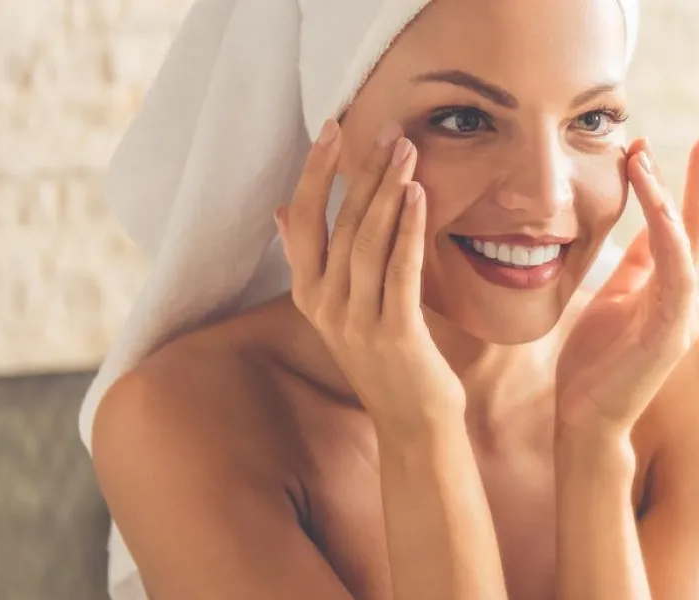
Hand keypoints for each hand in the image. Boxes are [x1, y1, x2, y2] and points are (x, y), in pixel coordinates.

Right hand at [276, 120, 464, 431]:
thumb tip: (279, 210)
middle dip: (364, 172)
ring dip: (388, 191)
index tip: (332, 128)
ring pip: (368, 242)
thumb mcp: (341, 308)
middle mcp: (326, 306)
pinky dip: (409, 230)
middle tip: (388, 130)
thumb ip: (311, 259)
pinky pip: (400, 271)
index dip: (315, 173)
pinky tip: (418, 195)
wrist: (413, 422)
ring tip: (407, 151)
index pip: (303, 221)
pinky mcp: (395, 334)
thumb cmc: (385, 359)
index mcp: (311, 295)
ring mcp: (358, 322)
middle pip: (340, 224)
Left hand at [554, 138, 698, 438]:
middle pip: (696, 228)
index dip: (674, 185)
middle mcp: (685, 298)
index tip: (653, 144)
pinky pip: (676, 273)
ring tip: (648, 159)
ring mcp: (682, 315)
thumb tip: (645, 222)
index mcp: (669, 290)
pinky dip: (669, 236)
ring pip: (684, 243)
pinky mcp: (672, 332)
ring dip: (669, 198)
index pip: (680, 227)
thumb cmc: (595, 364)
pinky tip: (657, 206)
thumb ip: (633, 264)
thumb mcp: (613, 297)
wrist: (585, 419)